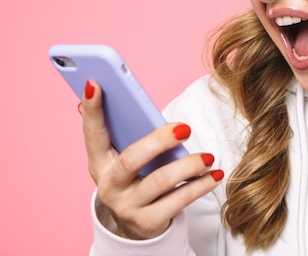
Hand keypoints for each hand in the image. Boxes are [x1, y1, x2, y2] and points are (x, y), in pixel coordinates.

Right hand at [79, 80, 223, 239]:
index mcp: (99, 162)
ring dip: (188, 166)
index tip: (95, 82)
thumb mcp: (125, 156)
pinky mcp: (148, 222)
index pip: (93, 132)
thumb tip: (105, 93)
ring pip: (159, 182)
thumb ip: (123, 130)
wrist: (138, 224)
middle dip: (159, 141)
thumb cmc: (136, 177)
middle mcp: (108, 185)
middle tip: (185, 128)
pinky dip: (200, 186)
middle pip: (131, 159)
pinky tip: (215, 175)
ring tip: (208, 157)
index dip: (92, 109)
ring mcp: (127, 206)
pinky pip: (178, 201)